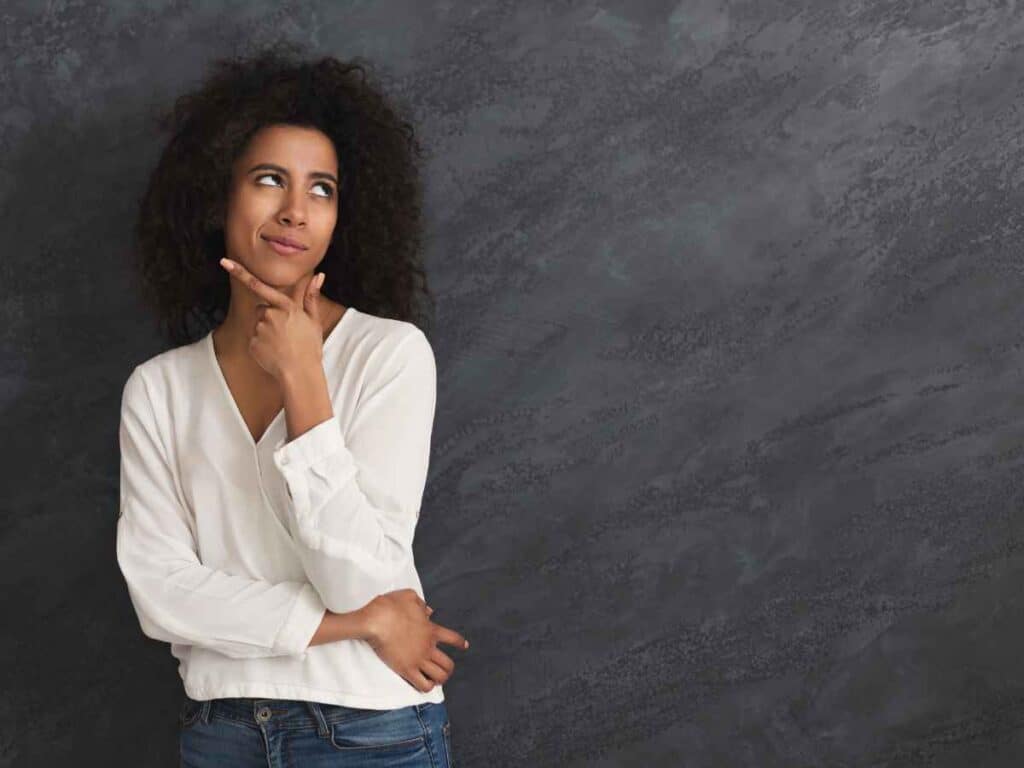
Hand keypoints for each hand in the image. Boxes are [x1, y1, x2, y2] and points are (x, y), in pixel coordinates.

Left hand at [219, 257, 326, 381]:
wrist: (300, 373)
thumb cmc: (310, 346)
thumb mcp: (314, 320)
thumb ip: (311, 296)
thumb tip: (320, 275)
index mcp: (285, 306)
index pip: (259, 286)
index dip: (240, 273)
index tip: (224, 262)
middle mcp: (270, 315)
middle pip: (261, 309)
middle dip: (269, 317)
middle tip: (285, 332)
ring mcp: (259, 330)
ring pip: (257, 324)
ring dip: (266, 331)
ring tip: (281, 343)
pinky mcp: (252, 343)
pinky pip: (254, 340)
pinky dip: (262, 345)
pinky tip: (274, 352)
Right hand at [360, 589, 469, 692]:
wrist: (375, 621)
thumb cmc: (390, 606)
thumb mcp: (410, 597)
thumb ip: (422, 605)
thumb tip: (429, 611)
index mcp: (432, 630)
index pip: (453, 638)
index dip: (460, 643)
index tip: (465, 646)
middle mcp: (428, 647)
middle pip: (448, 664)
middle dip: (449, 668)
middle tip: (445, 669)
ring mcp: (418, 660)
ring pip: (440, 676)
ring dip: (440, 679)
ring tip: (436, 679)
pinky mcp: (406, 670)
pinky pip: (423, 685)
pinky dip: (427, 687)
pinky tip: (425, 684)